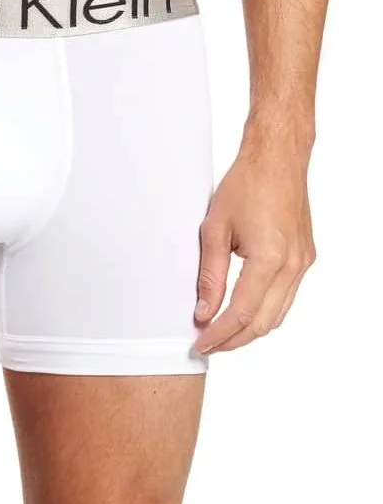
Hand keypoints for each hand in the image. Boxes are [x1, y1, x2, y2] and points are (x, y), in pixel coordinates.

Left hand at [194, 134, 315, 354]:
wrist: (277, 158)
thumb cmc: (246, 184)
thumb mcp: (214, 229)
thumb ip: (210, 276)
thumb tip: (204, 312)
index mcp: (270, 259)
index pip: (241, 313)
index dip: (218, 334)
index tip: (199, 343)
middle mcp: (293, 265)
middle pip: (263, 322)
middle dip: (233, 339)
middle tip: (206, 345)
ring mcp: (303, 263)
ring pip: (277, 314)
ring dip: (249, 329)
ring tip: (220, 333)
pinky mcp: (305, 257)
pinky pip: (286, 297)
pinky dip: (264, 311)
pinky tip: (243, 311)